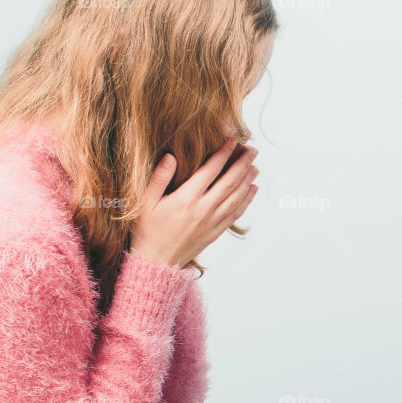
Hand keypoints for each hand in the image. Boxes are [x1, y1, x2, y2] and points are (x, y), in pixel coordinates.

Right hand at [130, 138, 257, 267]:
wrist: (157, 260)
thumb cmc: (149, 231)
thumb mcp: (146, 202)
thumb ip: (159, 178)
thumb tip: (170, 157)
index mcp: (186, 199)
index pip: (210, 170)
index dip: (223, 154)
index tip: (232, 142)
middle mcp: (203, 209)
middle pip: (230, 182)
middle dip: (243, 164)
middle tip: (252, 150)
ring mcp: (212, 221)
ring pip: (236, 197)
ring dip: (248, 180)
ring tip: (255, 166)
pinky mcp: (216, 231)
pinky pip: (236, 213)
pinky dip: (247, 200)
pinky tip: (252, 190)